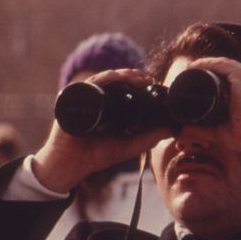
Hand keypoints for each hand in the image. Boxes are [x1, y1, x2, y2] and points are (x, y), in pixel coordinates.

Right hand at [33, 69, 168, 192]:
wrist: (70, 165)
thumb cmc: (94, 157)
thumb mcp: (127, 146)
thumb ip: (148, 139)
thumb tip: (170, 129)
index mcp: (108, 108)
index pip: (124, 89)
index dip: (139, 83)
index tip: (154, 83)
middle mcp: (96, 100)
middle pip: (116, 81)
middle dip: (133, 76)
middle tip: (148, 80)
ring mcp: (85, 99)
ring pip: (105, 78)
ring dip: (122, 74)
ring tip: (136, 77)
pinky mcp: (74, 100)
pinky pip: (90, 83)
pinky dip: (103, 78)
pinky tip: (115, 77)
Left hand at [177, 56, 240, 163]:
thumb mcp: (223, 131)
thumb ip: (204, 130)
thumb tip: (184, 131)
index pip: (235, 74)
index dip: (217, 72)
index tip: (200, 77)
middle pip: (229, 67)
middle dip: (209, 67)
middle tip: (191, 72)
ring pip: (224, 64)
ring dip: (206, 64)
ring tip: (190, 68)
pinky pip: (223, 65)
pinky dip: (207, 64)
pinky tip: (195, 66)